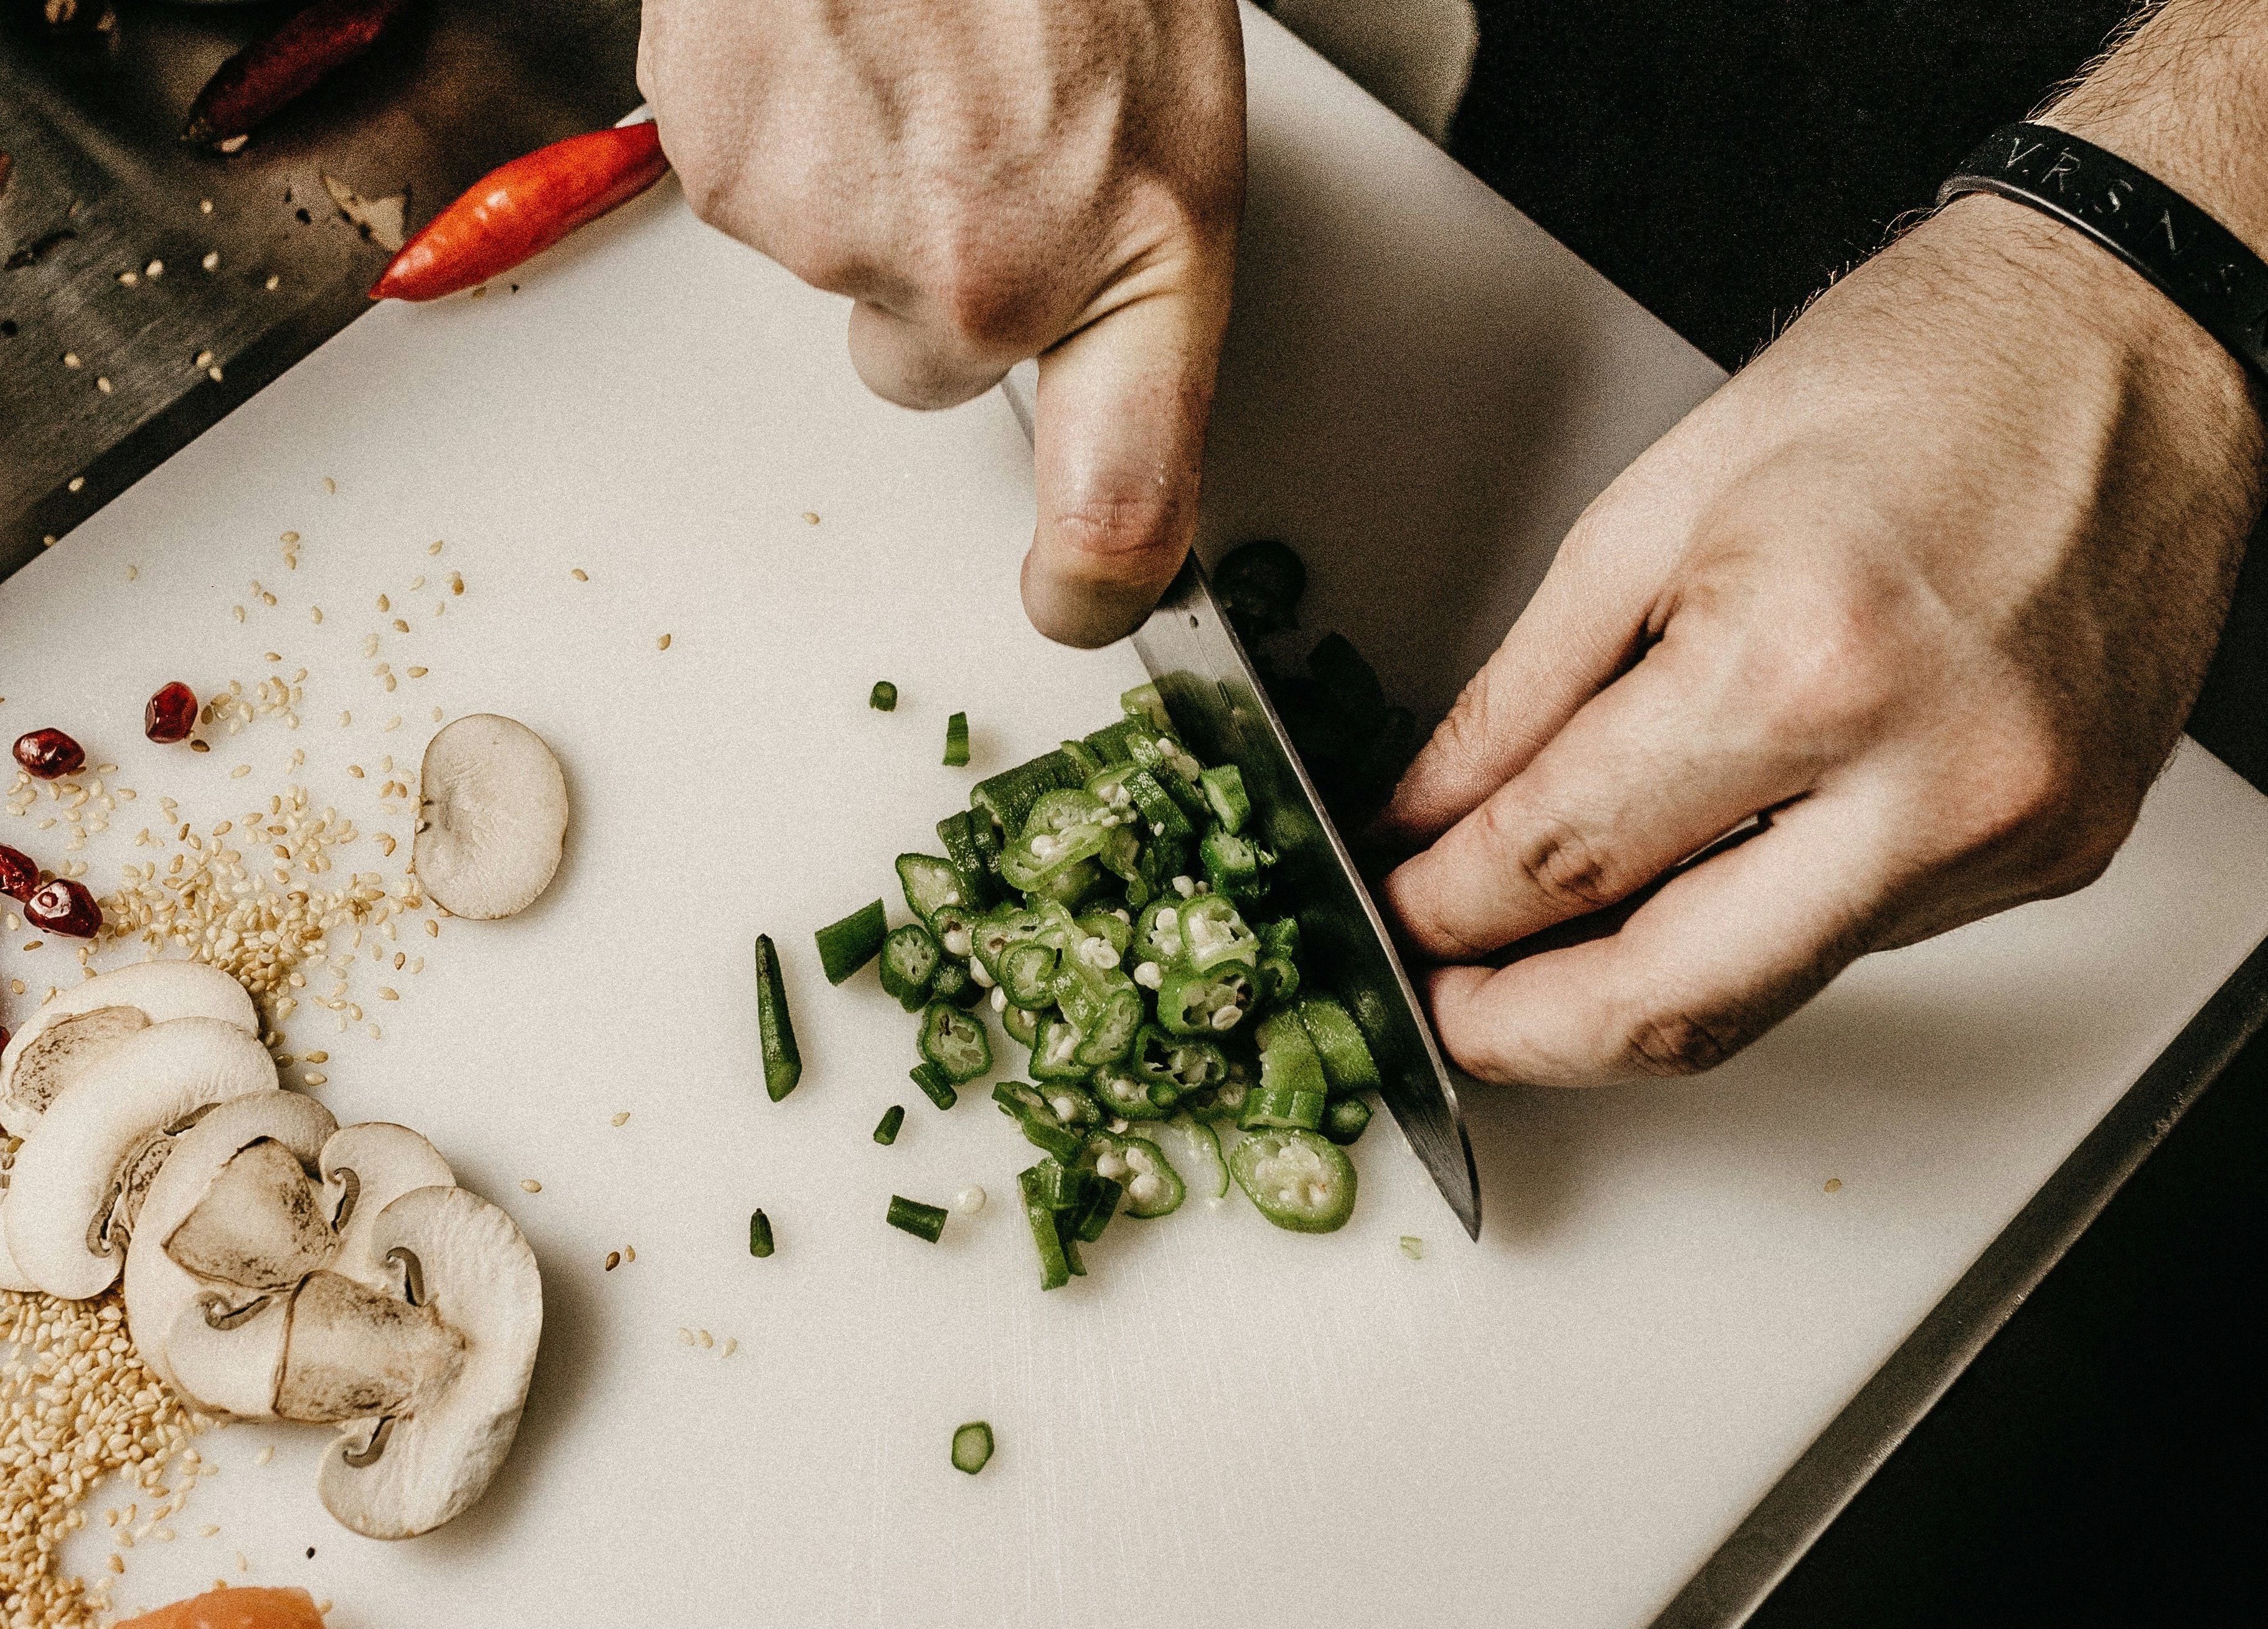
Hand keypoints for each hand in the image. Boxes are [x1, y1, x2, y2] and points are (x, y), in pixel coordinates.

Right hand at [637, 0, 1244, 645]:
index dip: (1095, 583)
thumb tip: (1080, 396)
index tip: (1073, 603)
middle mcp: (982, 276)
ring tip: (907, 46)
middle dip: (940, 273)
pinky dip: (781, 121)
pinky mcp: (725, 165)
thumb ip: (1124, 277)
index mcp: (1134, 255)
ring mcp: (839, 228)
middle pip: (926, 364)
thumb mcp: (1171, 112)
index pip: (1127, 504)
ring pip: (833, 264)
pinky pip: (750, 185)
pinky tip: (834, 32)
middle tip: (974, 131)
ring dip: (860, 176)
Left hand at [1377, 192, 2263, 1086]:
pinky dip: (1743, 934)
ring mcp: (2009, 832)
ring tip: (1533, 957)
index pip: (1566, 857)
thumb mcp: (1651, 510)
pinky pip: (1854, 943)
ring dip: (1626, 999)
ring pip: (1765, 999)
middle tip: (1444, 1004)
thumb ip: (1520, 694)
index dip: (1446, 909)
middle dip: (1523, 1031)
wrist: (2129, 337)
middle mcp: (1929, 776)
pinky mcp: (2057, 854)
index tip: (1397, 909)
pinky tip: (1684, 889)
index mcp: (1806, 661)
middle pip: (1673, 1002)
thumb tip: (1429, 817)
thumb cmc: (1911, 377)